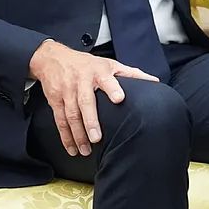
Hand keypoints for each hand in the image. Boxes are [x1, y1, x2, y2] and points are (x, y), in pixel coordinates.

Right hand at [27, 39, 157, 156]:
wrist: (54, 58)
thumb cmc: (87, 63)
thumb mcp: (110, 64)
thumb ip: (131, 73)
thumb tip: (154, 81)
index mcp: (99, 72)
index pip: (107, 80)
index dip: (113, 89)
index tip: (119, 98)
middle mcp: (81, 81)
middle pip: (85, 102)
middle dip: (90, 121)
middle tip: (97, 138)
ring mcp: (67, 92)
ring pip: (71, 115)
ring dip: (78, 134)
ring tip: (86, 150)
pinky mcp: (56, 101)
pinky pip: (60, 120)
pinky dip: (65, 136)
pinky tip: (72, 148)